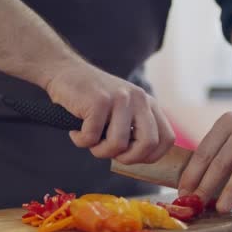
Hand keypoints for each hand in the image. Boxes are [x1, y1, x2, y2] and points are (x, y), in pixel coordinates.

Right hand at [46, 62, 174, 163]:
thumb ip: (135, 130)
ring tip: (88, 139)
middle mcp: (139, 99)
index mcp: (148, 104)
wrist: (65, 71)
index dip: (150, 156)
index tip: (130, 156)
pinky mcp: (99, 100)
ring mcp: (120, 98)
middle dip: (128, 158)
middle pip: (149, 144)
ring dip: (99, 151)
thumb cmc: (92, 100)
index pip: (167, 139)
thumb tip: (141, 159)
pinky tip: (75, 131)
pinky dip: (80, 141)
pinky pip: (92, 137)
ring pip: (118, 145)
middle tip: (110, 153)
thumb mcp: (122, 112)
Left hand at [178, 103, 231, 212]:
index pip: (204, 152)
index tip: (183, 195)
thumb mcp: (226, 132)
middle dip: (207, 186)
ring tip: (222, 208)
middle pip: (222, 160)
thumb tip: (191, 189)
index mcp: (224, 125)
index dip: (192, 175)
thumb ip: (214, 154)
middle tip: (197, 205)